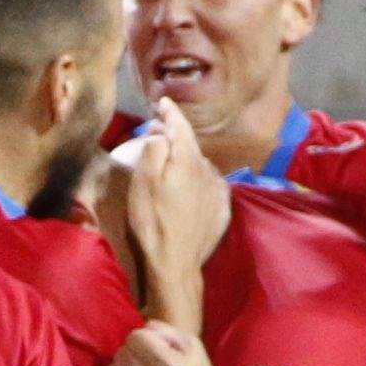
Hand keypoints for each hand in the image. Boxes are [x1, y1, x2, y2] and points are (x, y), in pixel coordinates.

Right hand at [98, 111, 228, 299]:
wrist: (176, 263)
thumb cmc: (153, 221)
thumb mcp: (143, 181)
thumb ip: (154, 150)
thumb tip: (161, 135)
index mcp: (188, 160)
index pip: (180, 126)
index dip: (171, 112)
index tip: (163, 102)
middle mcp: (208, 170)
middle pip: (190, 146)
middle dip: (174, 137)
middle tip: (156, 133)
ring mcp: (218, 191)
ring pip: (200, 166)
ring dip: (186, 160)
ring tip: (170, 165)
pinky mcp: (222, 210)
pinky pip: (209, 185)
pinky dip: (198, 180)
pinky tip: (188, 189)